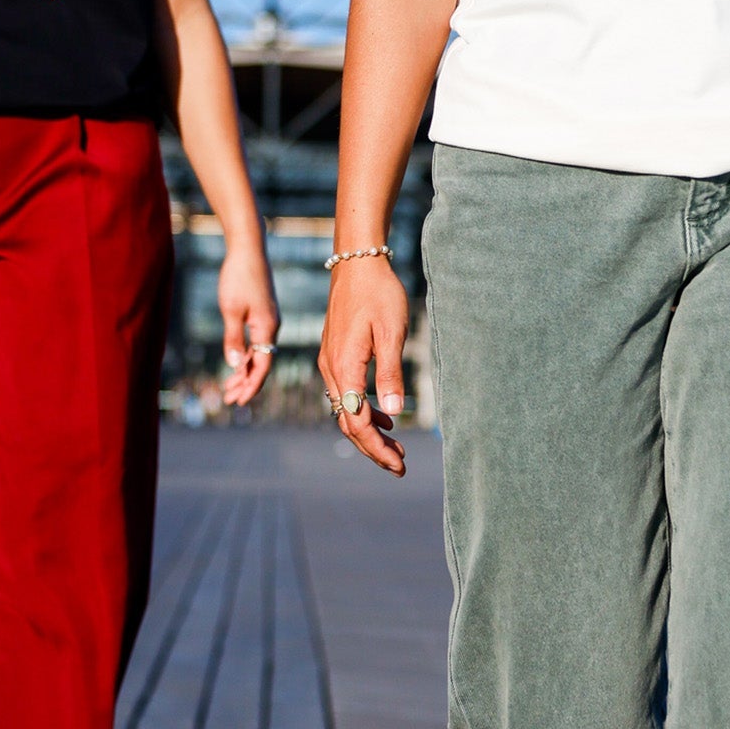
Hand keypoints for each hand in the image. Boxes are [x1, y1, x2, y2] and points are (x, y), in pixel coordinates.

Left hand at [218, 241, 279, 407]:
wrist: (248, 249)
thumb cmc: (238, 277)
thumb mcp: (231, 310)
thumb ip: (233, 339)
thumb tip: (234, 366)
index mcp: (267, 328)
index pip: (262, 365)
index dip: (250, 385)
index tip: (238, 401)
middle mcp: (272, 327)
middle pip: (261, 362)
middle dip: (246, 383)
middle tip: (228, 400)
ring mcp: (268, 320)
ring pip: (259, 353)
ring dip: (244, 370)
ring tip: (228, 387)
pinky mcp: (262, 313)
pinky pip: (257, 342)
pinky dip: (246, 355)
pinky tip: (235, 362)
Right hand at [316, 253, 408, 476]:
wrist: (357, 263)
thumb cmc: (378, 294)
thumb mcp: (391, 333)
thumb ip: (390, 373)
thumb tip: (393, 412)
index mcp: (343, 367)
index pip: (356, 422)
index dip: (376, 448)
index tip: (398, 464)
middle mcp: (331, 369)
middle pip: (348, 422)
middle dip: (372, 447)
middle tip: (399, 466)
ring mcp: (330, 362)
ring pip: (346, 409)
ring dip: (369, 431)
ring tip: (395, 447)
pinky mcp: (335, 354)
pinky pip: (346, 392)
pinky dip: (364, 409)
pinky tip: (384, 415)